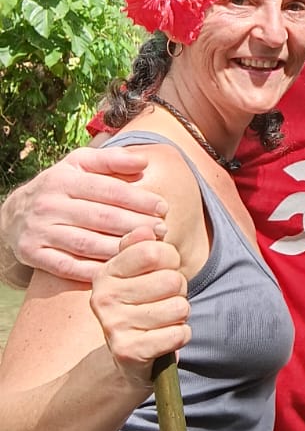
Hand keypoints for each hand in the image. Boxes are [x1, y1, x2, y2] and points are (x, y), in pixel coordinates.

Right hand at [3, 146, 167, 284]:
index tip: (162, 207)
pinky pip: (67, 266)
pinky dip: (93, 271)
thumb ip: (111, 160)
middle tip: (162, 231)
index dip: (139, 199)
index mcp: (64, 180)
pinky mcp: (32, 253)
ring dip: (120, 249)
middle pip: (101, 218)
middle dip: (136, 225)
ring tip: (146, 250)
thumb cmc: (60, 187)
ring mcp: (39, 231)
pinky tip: (118, 270)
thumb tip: (143, 161)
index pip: (109, 190)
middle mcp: (49, 204)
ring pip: (86, 244)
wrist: (13, 214)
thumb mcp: (79, 164)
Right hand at [90, 228, 188, 387]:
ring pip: (179, 307)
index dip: (171, 260)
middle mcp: (102, 298)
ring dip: (180, 314)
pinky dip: (181, 335)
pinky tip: (166, 337)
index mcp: (105, 273)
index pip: (154, 251)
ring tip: (163, 319)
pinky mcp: (129, 352)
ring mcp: (113, 326)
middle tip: (163, 300)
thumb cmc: (141, 305)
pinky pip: (179, 334)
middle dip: (178, 291)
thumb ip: (143, 246)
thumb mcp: (138, 272)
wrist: (129, 358)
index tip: (163, 270)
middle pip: (172, 280)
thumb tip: (149, 229)